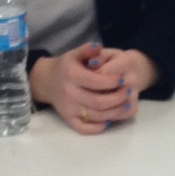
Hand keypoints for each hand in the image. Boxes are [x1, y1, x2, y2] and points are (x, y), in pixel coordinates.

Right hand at [30, 42, 146, 133]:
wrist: (46, 81)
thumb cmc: (66, 66)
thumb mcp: (75, 54)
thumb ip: (87, 50)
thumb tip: (99, 47)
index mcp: (71, 75)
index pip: (95, 81)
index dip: (112, 81)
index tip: (122, 78)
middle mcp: (69, 94)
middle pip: (98, 102)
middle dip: (117, 98)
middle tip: (128, 92)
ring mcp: (68, 109)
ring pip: (95, 116)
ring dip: (114, 112)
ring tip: (126, 104)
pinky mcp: (68, 119)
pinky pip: (84, 128)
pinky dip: (98, 127)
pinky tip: (109, 120)